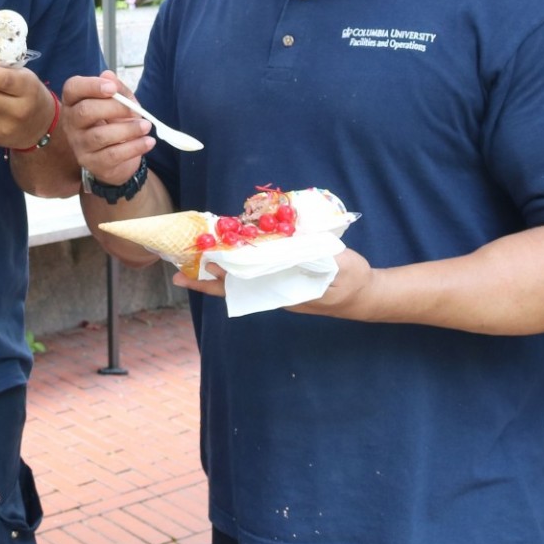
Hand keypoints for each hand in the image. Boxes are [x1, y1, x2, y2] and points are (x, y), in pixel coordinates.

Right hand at [61, 73, 154, 185]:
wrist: (117, 158)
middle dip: (114, 108)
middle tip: (135, 110)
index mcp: (73, 102)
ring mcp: (79, 145)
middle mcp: (71, 123)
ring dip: (128, 129)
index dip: (91, 85)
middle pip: (85, 111)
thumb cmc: (114, 122)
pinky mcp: (91, 163)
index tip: (112, 87)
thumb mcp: (119, 102)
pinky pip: (113, 155)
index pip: (72, 88)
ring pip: (100, 135)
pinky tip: (148, 141)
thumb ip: (116, 88)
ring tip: (146, 126)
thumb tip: (109, 76)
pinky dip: (134, 147)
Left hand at [169, 249, 380, 318]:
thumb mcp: (336, 266)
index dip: (218, 280)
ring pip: (239, 284)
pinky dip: (238, 267)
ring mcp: (277, 292)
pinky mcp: (282, 285)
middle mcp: (275, 295)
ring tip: (194, 262)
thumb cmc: (352, 280)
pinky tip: (228, 256)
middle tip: (178, 272)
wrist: (365, 296)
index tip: (195, 271)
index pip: (242, 288)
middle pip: (232, 289)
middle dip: (206, 280)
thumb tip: (285, 248)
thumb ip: (313, 257)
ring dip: (217, 273)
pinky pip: (253, 278)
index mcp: (284, 294)